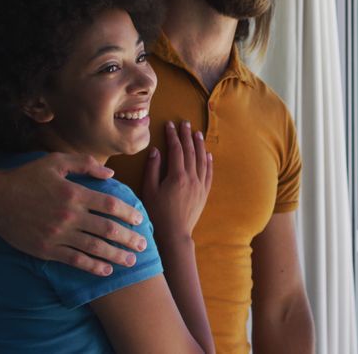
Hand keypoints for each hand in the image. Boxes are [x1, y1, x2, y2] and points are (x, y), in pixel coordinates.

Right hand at [0, 153, 147, 275]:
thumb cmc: (26, 177)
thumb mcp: (55, 161)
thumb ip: (84, 164)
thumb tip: (111, 174)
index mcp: (74, 193)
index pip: (109, 204)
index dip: (128, 213)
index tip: (139, 220)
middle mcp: (69, 215)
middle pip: (107, 229)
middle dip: (128, 238)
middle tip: (143, 245)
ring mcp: (58, 234)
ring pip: (94, 247)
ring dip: (115, 256)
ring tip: (130, 262)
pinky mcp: (46, 249)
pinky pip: (74, 260)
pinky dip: (92, 266)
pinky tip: (105, 270)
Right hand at [141, 121, 213, 238]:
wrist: (174, 234)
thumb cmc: (157, 214)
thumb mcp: (149, 191)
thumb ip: (152, 169)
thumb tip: (156, 150)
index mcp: (177, 176)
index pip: (176, 150)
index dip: (172, 136)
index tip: (169, 125)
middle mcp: (191, 178)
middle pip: (190, 151)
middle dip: (186, 135)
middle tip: (184, 123)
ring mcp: (200, 186)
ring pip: (201, 160)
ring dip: (199, 145)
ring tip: (197, 133)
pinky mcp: (204, 194)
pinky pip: (209, 174)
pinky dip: (208, 162)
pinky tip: (208, 155)